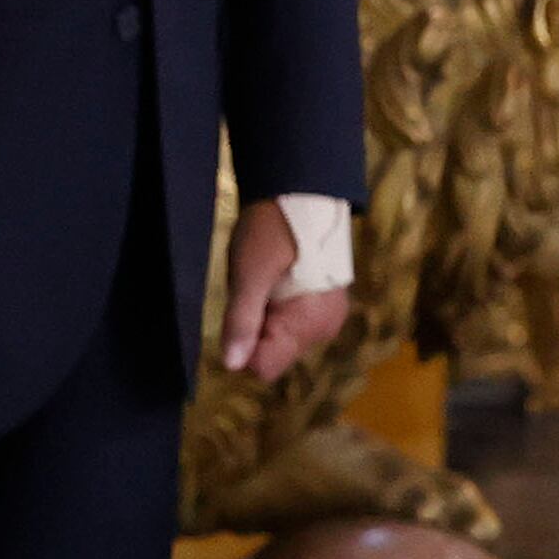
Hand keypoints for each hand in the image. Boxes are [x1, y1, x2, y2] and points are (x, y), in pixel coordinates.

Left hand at [220, 199, 351, 382]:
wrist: (300, 192)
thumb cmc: (273, 230)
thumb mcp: (249, 275)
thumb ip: (242, 320)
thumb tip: (233, 366)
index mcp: (310, 325)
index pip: (264, 366)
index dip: (242, 344)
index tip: (240, 310)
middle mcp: (324, 329)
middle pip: (271, 352)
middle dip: (254, 328)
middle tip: (254, 289)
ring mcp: (325, 317)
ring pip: (278, 338)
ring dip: (263, 316)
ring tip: (265, 281)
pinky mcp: (321, 306)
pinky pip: (289, 322)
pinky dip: (275, 307)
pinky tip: (275, 280)